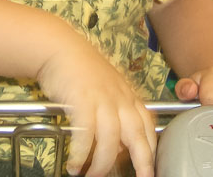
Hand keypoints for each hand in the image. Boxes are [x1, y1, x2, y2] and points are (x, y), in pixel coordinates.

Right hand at [37, 41, 156, 176]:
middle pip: (136, 135)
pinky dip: (81, 152)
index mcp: (129, 96)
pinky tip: (75, 164)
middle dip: (142, 162)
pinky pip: (85, 134)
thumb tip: (120, 141)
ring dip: (102, 163)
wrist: (61, 48)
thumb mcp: (109, 87)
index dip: (151, 150)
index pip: (148, 126)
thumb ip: (118, 111)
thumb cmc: (82, 69)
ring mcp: (101, 100)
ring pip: (110, 140)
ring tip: (92, 176)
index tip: (150, 168)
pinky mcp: (81, 101)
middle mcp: (119, 99)